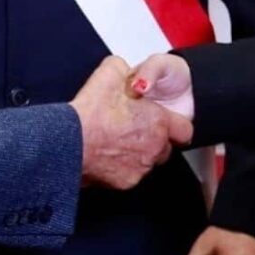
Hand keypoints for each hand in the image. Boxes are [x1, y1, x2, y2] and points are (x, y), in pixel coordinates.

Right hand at [70, 55, 192, 189]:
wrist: (69, 143)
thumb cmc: (91, 112)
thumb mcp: (110, 71)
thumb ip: (126, 70)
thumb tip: (127, 73)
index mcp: (159, 123)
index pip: (185, 130)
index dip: (175, 123)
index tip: (164, 119)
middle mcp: (154, 149)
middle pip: (166, 146)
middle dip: (154, 137)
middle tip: (135, 126)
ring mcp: (140, 169)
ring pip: (147, 161)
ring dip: (138, 151)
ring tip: (117, 138)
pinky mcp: (125, 184)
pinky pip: (130, 174)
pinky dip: (122, 165)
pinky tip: (107, 152)